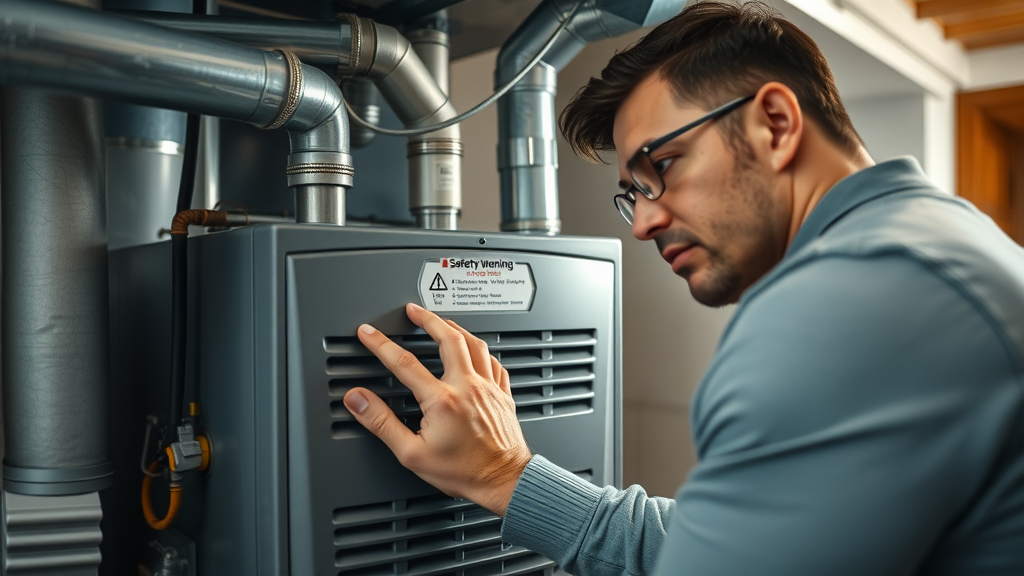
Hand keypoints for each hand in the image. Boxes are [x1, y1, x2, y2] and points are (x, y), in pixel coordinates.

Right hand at [343, 303, 532, 515]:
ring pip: (475, 344)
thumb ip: (381, 422)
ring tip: (443, 322)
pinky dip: (482, 351)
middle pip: (447, 339)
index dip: (381, 344)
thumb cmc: (464, 471)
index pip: (404, 362)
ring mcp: (488, 388)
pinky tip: (477, 350)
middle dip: (427, 319)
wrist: (504, 481)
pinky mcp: (503, 395)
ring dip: (456, 328)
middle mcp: (467, 386)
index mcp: (442, 399)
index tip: (369, 333)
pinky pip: (494, 362)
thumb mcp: (411, 453)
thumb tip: (358, 400)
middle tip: (414, 311)